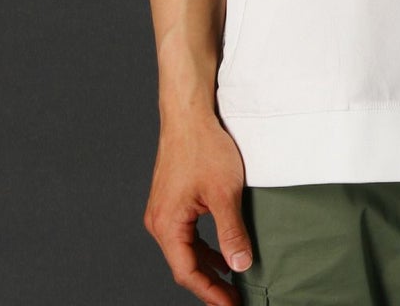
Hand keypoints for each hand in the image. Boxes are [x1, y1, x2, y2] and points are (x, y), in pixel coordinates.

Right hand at [143, 111, 253, 305]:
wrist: (189, 113)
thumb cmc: (203, 147)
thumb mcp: (224, 193)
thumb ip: (231, 232)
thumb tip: (240, 265)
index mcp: (167, 224)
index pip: (187, 272)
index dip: (210, 293)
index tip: (231, 305)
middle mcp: (159, 221)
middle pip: (184, 264)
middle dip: (209, 283)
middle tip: (234, 298)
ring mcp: (164, 210)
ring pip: (185, 249)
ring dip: (207, 265)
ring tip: (230, 281)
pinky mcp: (172, 200)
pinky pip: (186, 233)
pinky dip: (203, 246)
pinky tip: (221, 251)